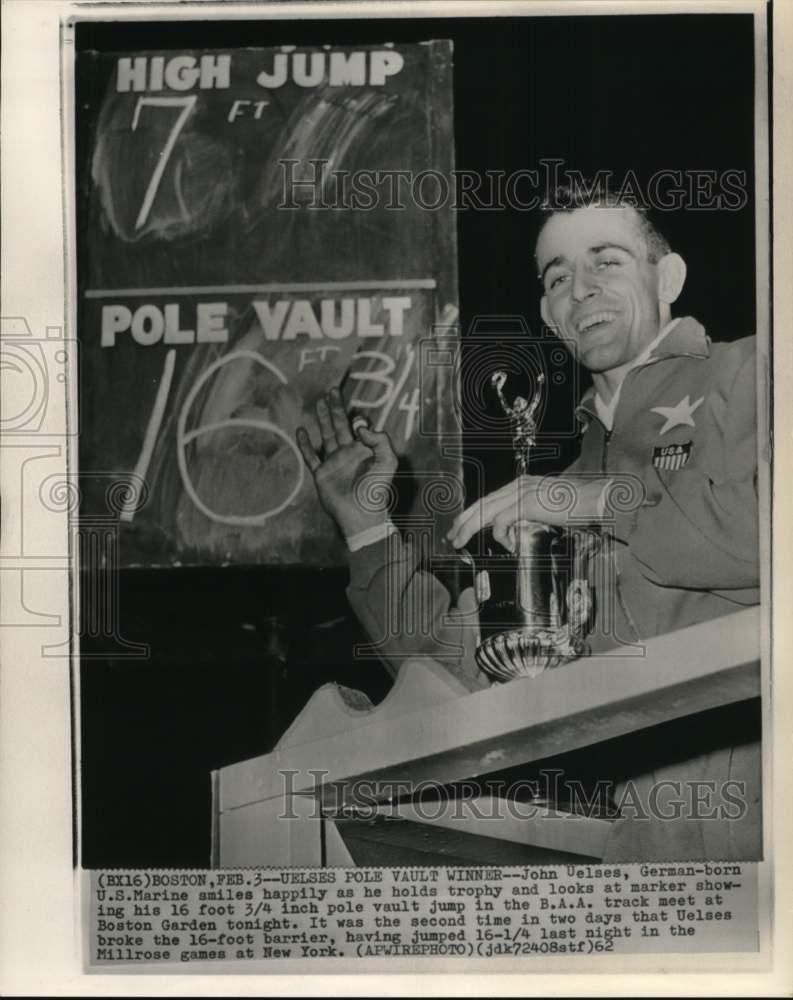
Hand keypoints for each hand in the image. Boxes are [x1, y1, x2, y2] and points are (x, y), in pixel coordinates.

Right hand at [296, 388, 397, 538]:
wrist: (361, 513)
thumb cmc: (377, 489)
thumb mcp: (387, 461)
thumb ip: (379, 440)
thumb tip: (359, 426)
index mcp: (364, 449)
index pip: (358, 427)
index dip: (356, 417)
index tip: (355, 415)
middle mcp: (348, 453)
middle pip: (340, 425)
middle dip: (336, 408)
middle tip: (332, 390)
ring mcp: (333, 462)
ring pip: (326, 435)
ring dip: (322, 419)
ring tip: (318, 403)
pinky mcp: (321, 474)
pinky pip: (311, 456)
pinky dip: (305, 444)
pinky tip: (301, 430)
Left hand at [447, 474, 607, 550]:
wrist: (595, 499)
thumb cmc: (577, 506)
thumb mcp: (546, 509)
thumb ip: (528, 516)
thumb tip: (515, 533)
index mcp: (521, 485)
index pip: (488, 499)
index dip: (470, 513)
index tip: (459, 527)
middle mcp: (518, 486)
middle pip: (480, 504)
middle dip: (461, 521)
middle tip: (451, 537)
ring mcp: (521, 493)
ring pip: (484, 512)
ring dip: (468, 529)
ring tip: (461, 543)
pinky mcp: (526, 504)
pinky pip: (502, 523)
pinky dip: (502, 537)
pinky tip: (511, 546)